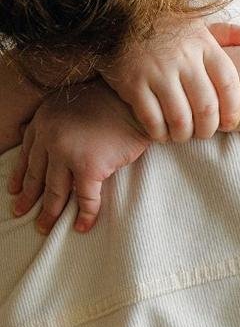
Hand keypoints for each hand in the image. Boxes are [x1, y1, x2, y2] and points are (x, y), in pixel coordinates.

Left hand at [7, 80, 150, 233]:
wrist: (137, 100)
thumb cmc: (114, 99)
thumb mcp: (76, 102)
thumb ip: (62, 120)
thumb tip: (55, 144)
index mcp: (45, 120)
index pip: (28, 153)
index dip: (21, 174)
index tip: (15, 191)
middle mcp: (50, 136)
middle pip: (37, 175)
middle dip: (29, 198)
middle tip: (22, 212)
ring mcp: (68, 153)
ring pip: (55, 191)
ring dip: (50, 212)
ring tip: (45, 226)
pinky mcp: (90, 167)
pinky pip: (86, 199)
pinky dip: (85, 216)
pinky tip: (82, 227)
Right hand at [101, 17, 239, 142]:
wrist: (117, 15)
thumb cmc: (165, 26)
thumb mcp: (199, 25)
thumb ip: (231, 34)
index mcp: (203, 45)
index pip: (229, 83)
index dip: (233, 110)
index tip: (230, 123)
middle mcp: (183, 58)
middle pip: (206, 107)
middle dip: (208, 129)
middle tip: (204, 133)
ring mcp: (156, 71)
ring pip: (180, 118)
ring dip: (184, 135)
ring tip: (183, 135)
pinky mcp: (132, 83)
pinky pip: (151, 119)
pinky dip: (159, 133)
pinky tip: (161, 132)